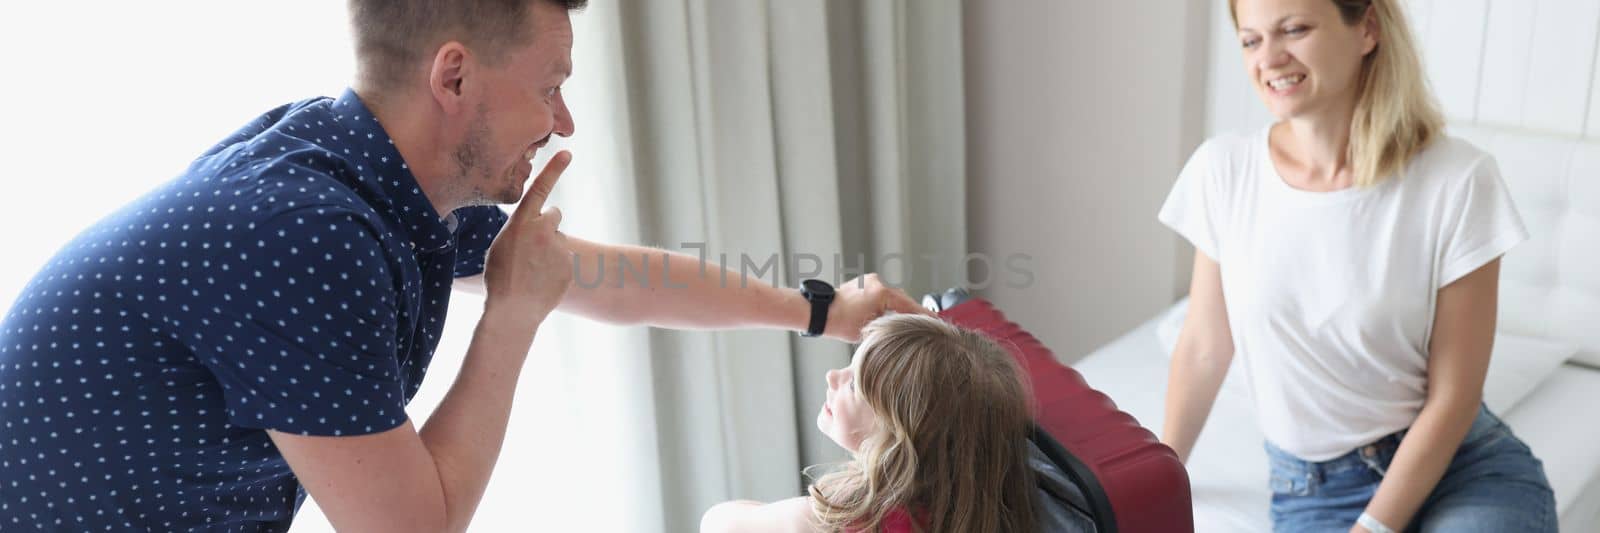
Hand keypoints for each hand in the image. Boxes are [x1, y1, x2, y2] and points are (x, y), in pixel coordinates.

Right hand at [483, 151, 574, 324]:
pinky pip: (564, 260)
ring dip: (550, 251)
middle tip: (532, 249)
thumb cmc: (498, 277)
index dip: (554, 169)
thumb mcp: (500, 245)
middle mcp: (544, 229)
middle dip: (547, 227)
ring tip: (533, 271)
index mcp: (522, 222)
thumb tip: (531, 227)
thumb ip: (518, 230)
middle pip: (554, 216)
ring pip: (558, 242)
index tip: (567, 153)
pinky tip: (542, 281)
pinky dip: (556, 268)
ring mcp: (559, 247)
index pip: (541, 188)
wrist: (513, 310)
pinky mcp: (569, 264)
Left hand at [824, 273, 931, 341]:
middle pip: (901, 298)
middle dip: (910, 312)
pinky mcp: (862, 283)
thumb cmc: (839, 322)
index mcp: (881, 292)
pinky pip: (880, 294)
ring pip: (891, 296)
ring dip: (896, 308)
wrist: (819, 312)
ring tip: (905, 322)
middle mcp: (877, 282)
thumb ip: (889, 326)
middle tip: (923, 323)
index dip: (922, 315)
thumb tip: (901, 330)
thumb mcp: (870, 330)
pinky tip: (888, 315)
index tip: (934, 320)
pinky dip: (885, 303)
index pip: (908, 305)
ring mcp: (869, 281)